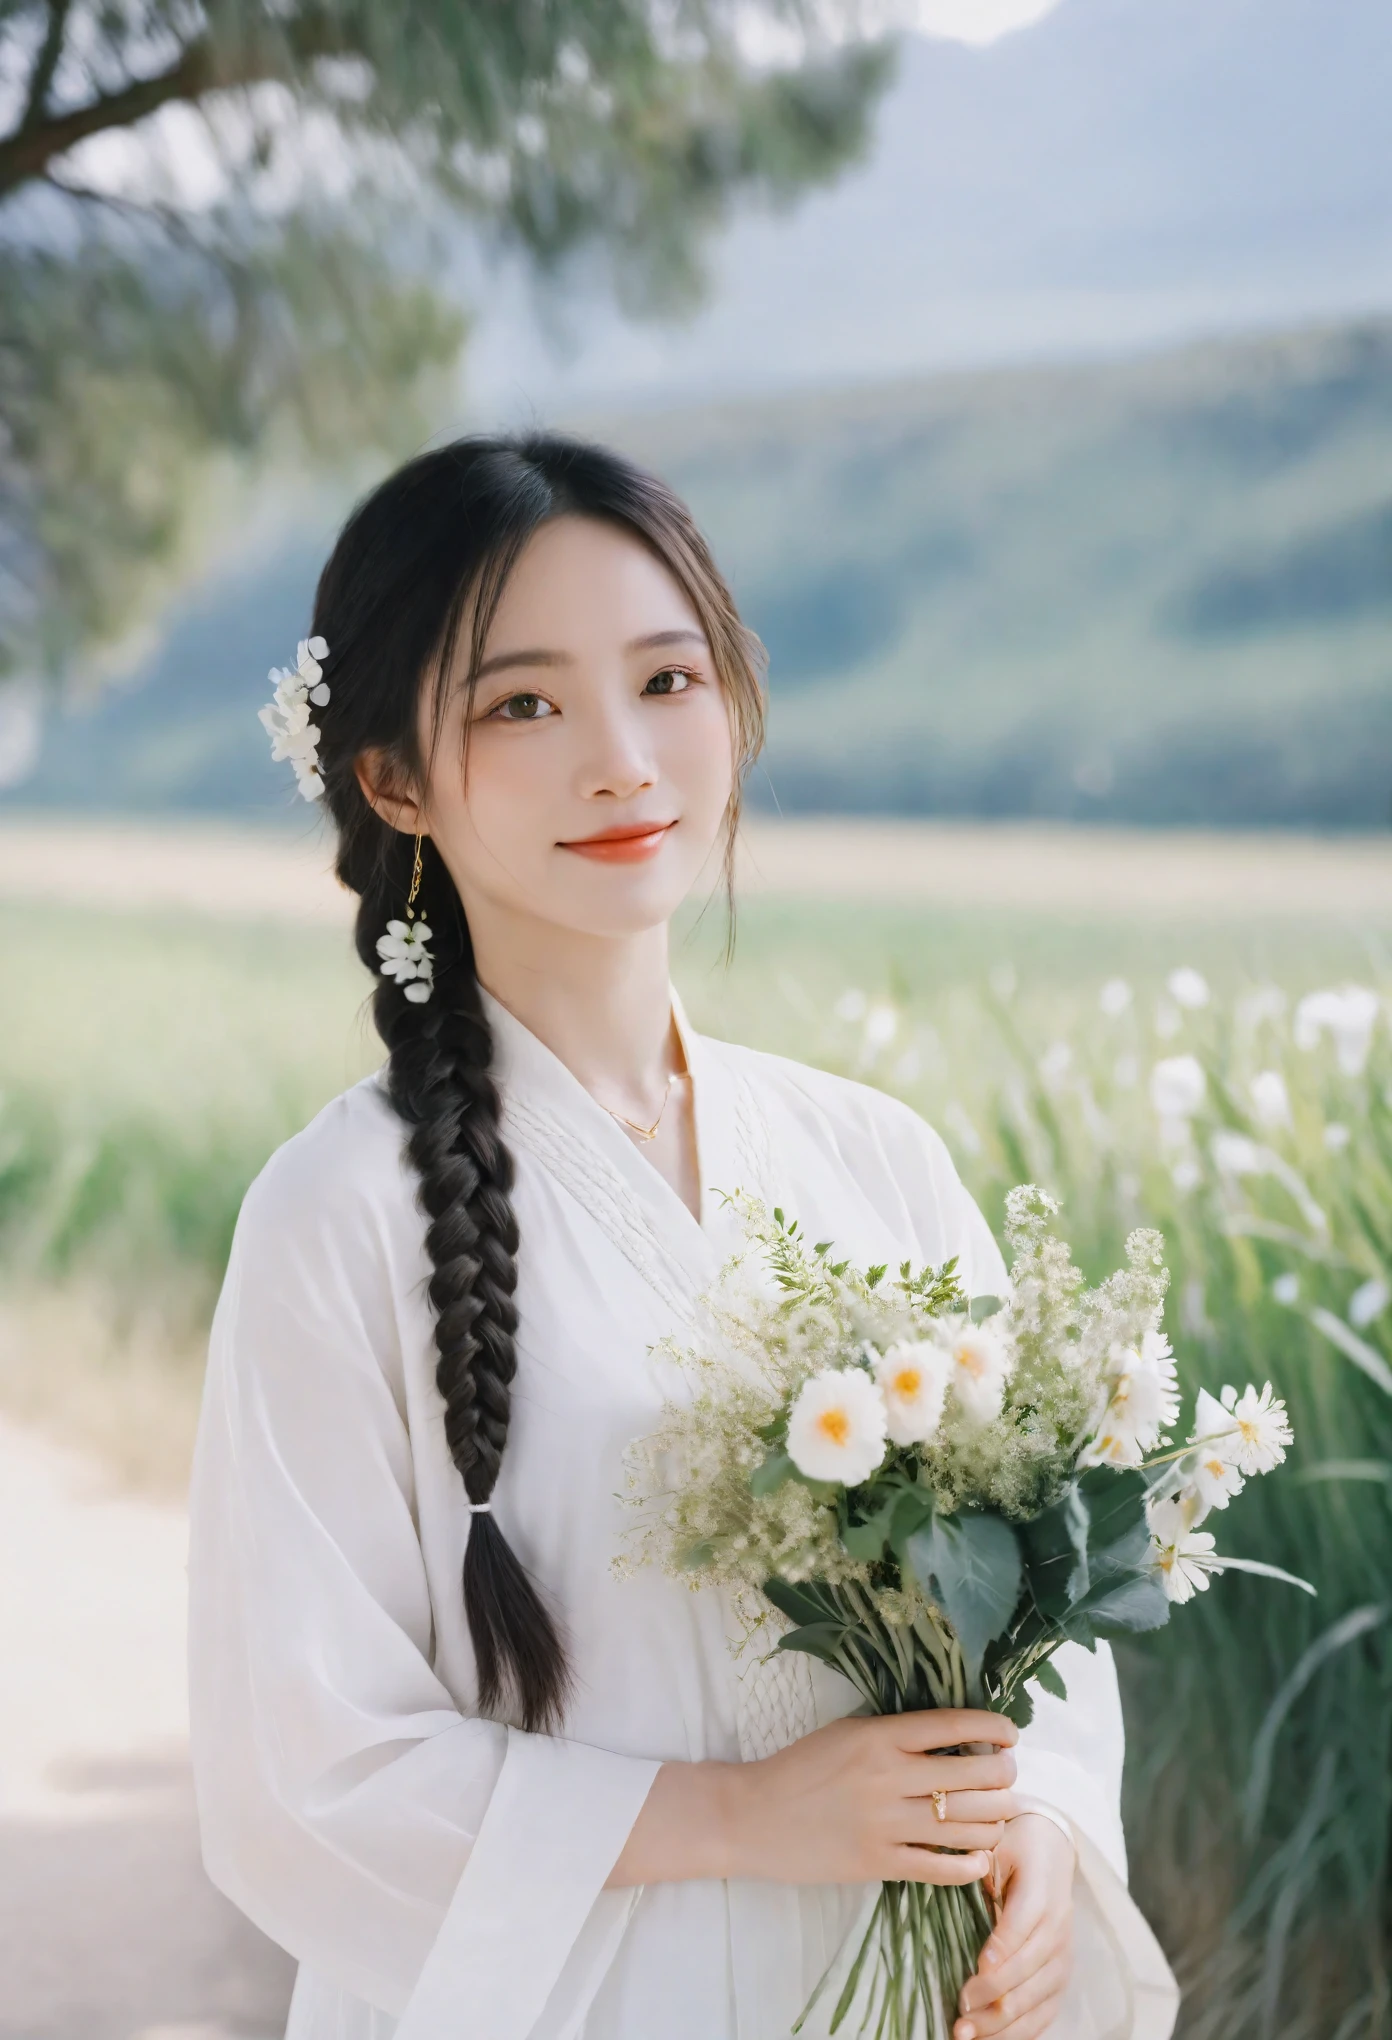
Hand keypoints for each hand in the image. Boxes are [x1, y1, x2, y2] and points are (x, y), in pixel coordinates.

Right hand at [608, 1707, 1016, 1889]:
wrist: (754, 1816)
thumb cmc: (801, 1767)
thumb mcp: (848, 1733)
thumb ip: (896, 1733)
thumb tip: (954, 1734)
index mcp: (880, 1736)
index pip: (955, 1726)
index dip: (994, 1729)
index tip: (1011, 1734)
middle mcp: (889, 1776)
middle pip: (973, 1776)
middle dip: (1004, 1776)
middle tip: (1008, 1777)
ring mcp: (885, 1823)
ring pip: (966, 1824)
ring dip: (994, 1820)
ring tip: (998, 1816)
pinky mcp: (878, 1863)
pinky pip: (941, 1866)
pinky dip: (970, 1864)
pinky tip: (980, 1858)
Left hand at [954, 1813, 1075, 2039]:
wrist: (1051, 1848)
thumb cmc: (1014, 1843)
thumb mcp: (997, 1842)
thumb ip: (979, 1862)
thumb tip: (954, 1874)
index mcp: (1042, 1891)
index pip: (1024, 1926)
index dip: (1002, 1950)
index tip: (977, 1969)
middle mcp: (1058, 1929)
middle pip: (1031, 1971)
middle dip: (995, 1996)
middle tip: (960, 2009)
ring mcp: (1062, 1957)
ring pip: (1037, 2000)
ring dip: (1003, 2023)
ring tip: (965, 2034)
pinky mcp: (1059, 1976)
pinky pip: (1045, 2012)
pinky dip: (1020, 2032)